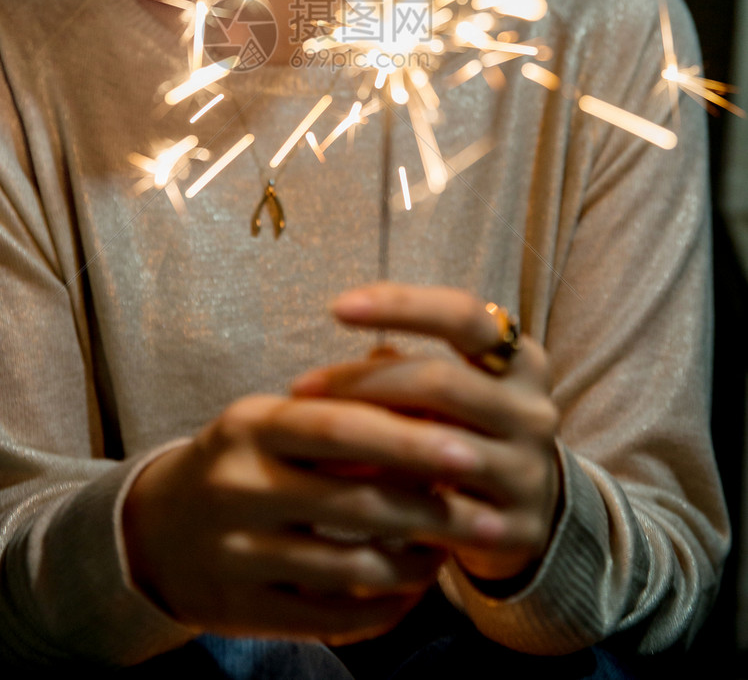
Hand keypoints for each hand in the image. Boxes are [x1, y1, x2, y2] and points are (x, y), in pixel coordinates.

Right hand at [122, 390, 499, 642]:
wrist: (156, 533)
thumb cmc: (242, 462)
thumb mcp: (274, 419)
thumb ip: (344, 399)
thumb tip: (421, 375)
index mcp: (250, 426)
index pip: (339, 428)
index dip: (406, 440)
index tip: (465, 449)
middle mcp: (238, 486)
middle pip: (353, 502)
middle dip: (428, 509)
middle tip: (485, 511)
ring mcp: (237, 553)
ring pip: (349, 566)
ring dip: (414, 562)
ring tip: (451, 549)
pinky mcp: (242, 610)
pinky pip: (331, 617)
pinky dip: (384, 607)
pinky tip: (412, 590)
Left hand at [290, 284, 561, 586]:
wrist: (532, 508)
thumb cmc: (469, 426)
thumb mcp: (450, 386)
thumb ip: (403, 366)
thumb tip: (348, 366)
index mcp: (521, 360)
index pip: (463, 316)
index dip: (401, 305)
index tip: (337, 307)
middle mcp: (533, 411)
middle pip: (440, 381)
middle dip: (362, 382)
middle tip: (301, 388)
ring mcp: (528, 472)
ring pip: (437, 449)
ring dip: (366, 443)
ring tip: (308, 440)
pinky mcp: (516, 530)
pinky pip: (440, 512)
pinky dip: (387, 499)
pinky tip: (340, 492)